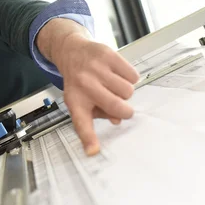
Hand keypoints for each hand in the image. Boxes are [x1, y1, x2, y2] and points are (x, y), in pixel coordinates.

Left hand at [55, 33, 138, 154]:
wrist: (71, 52)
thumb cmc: (79, 83)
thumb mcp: (82, 102)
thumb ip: (99, 116)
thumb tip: (117, 119)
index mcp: (76, 102)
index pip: (82, 124)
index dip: (89, 138)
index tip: (93, 151)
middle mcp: (84, 86)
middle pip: (118, 108)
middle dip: (124, 109)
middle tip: (117, 102)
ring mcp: (96, 69)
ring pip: (128, 91)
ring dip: (125, 91)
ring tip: (112, 85)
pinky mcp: (107, 55)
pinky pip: (133, 76)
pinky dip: (129, 77)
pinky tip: (116, 74)